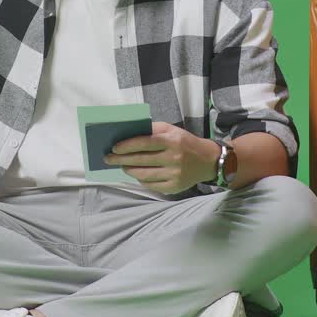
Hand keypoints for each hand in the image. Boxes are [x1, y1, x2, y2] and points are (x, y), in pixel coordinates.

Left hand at [104, 121, 219, 194]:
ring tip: (123, 167)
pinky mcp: (174, 187)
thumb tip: (128, 134)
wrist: (208, 161)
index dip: (127, 146)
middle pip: (141, 160)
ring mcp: (174, 174)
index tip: (114, 148)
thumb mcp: (172, 130)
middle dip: (121, 160)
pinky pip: (151, 185)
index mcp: (172, 141)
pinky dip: (141, 180)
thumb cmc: (185, 142)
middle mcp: (173, 158)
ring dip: (129, 170)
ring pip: (144, 175)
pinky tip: (136, 175)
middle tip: (109, 159)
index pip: (144, 143)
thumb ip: (152, 130)